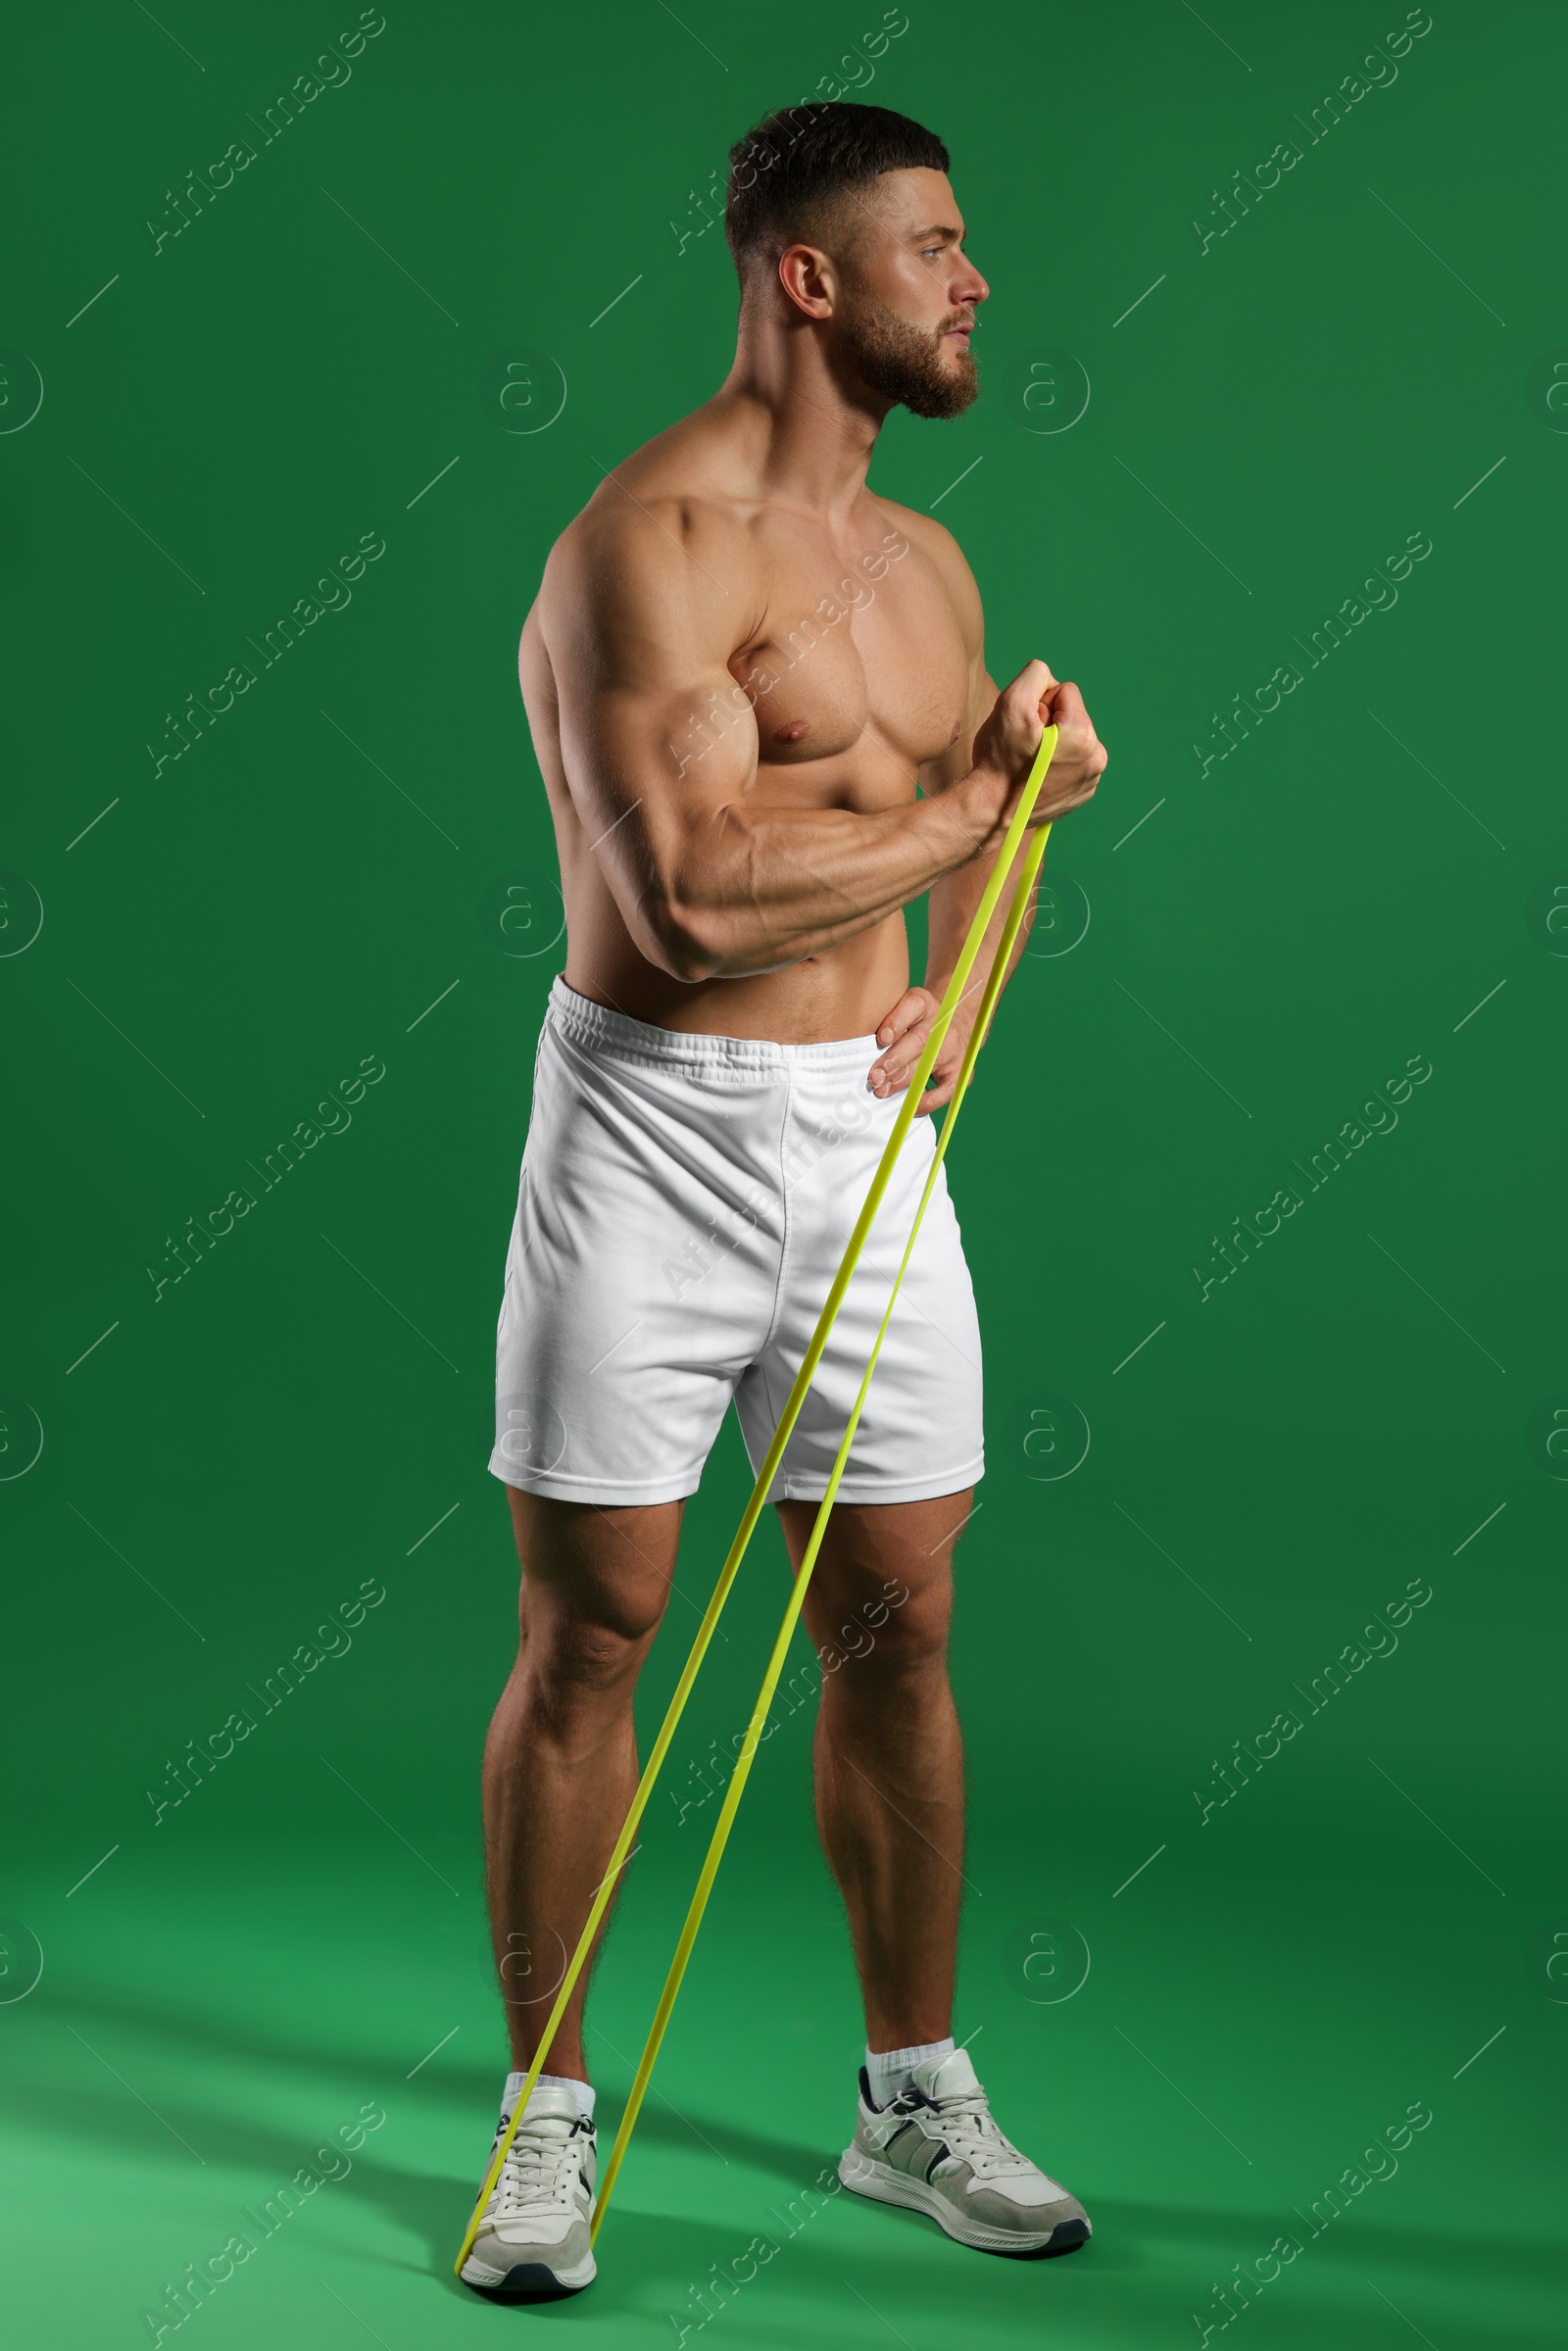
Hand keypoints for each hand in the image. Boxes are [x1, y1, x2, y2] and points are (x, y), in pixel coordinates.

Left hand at [866, 984, 966, 1113]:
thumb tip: (854, 1049)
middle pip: (919, 1039)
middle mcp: (942, 1023)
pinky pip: (947, 1089)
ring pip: (929, 1063)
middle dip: (893, 1060)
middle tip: (874, 1077)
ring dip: (903, 1079)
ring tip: (882, 1090)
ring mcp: (954, 1047)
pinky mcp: (961, 1071)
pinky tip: (910, 1107)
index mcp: (925, 1003)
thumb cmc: (911, 1025)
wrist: (951, 1028)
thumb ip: (882, 1023)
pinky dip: (928, 1101)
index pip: (914, 1004)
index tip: (881, 1038)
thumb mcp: (899, 1013)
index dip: (897, 1021)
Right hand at [970, 659, 1106, 835]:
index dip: (1040, 702)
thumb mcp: (1010, 702)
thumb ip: (1035, 674)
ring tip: (1029, 761)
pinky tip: (1036, 775)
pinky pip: (1072, 763)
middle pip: (1072, 716)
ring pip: (1072, 739)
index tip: (1027, 726)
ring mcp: (1091, 779)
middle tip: (1026, 745)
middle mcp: (1095, 757)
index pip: (1066, 690)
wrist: (990, 811)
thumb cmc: (998, 759)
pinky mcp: (1082, 793)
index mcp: (1083, 734)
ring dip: (1053, 743)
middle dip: (1050, 723)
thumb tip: (1049, 681)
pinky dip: (1056, 765)